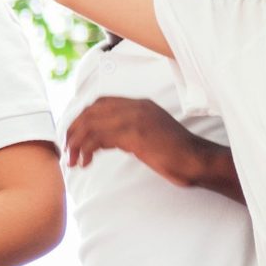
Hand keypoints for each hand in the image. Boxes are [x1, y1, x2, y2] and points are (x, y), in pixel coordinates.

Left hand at [65, 96, 207, 185]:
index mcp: (140, 104)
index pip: (100, 103)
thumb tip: (101, 139)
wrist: (197, 160)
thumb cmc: (174, 153)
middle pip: (91, 112)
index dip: (82, 118)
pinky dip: (87, 151)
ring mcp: (137, 119)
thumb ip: (127, 130)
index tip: (73, 136)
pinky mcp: (136, 135)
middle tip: (68, 151)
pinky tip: (86, 162)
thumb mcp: (148, 134)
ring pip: (92, 125)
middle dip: (74, 131)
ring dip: (77, 144)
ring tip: (73, 161)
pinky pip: (100, 138)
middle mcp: (137, 107)